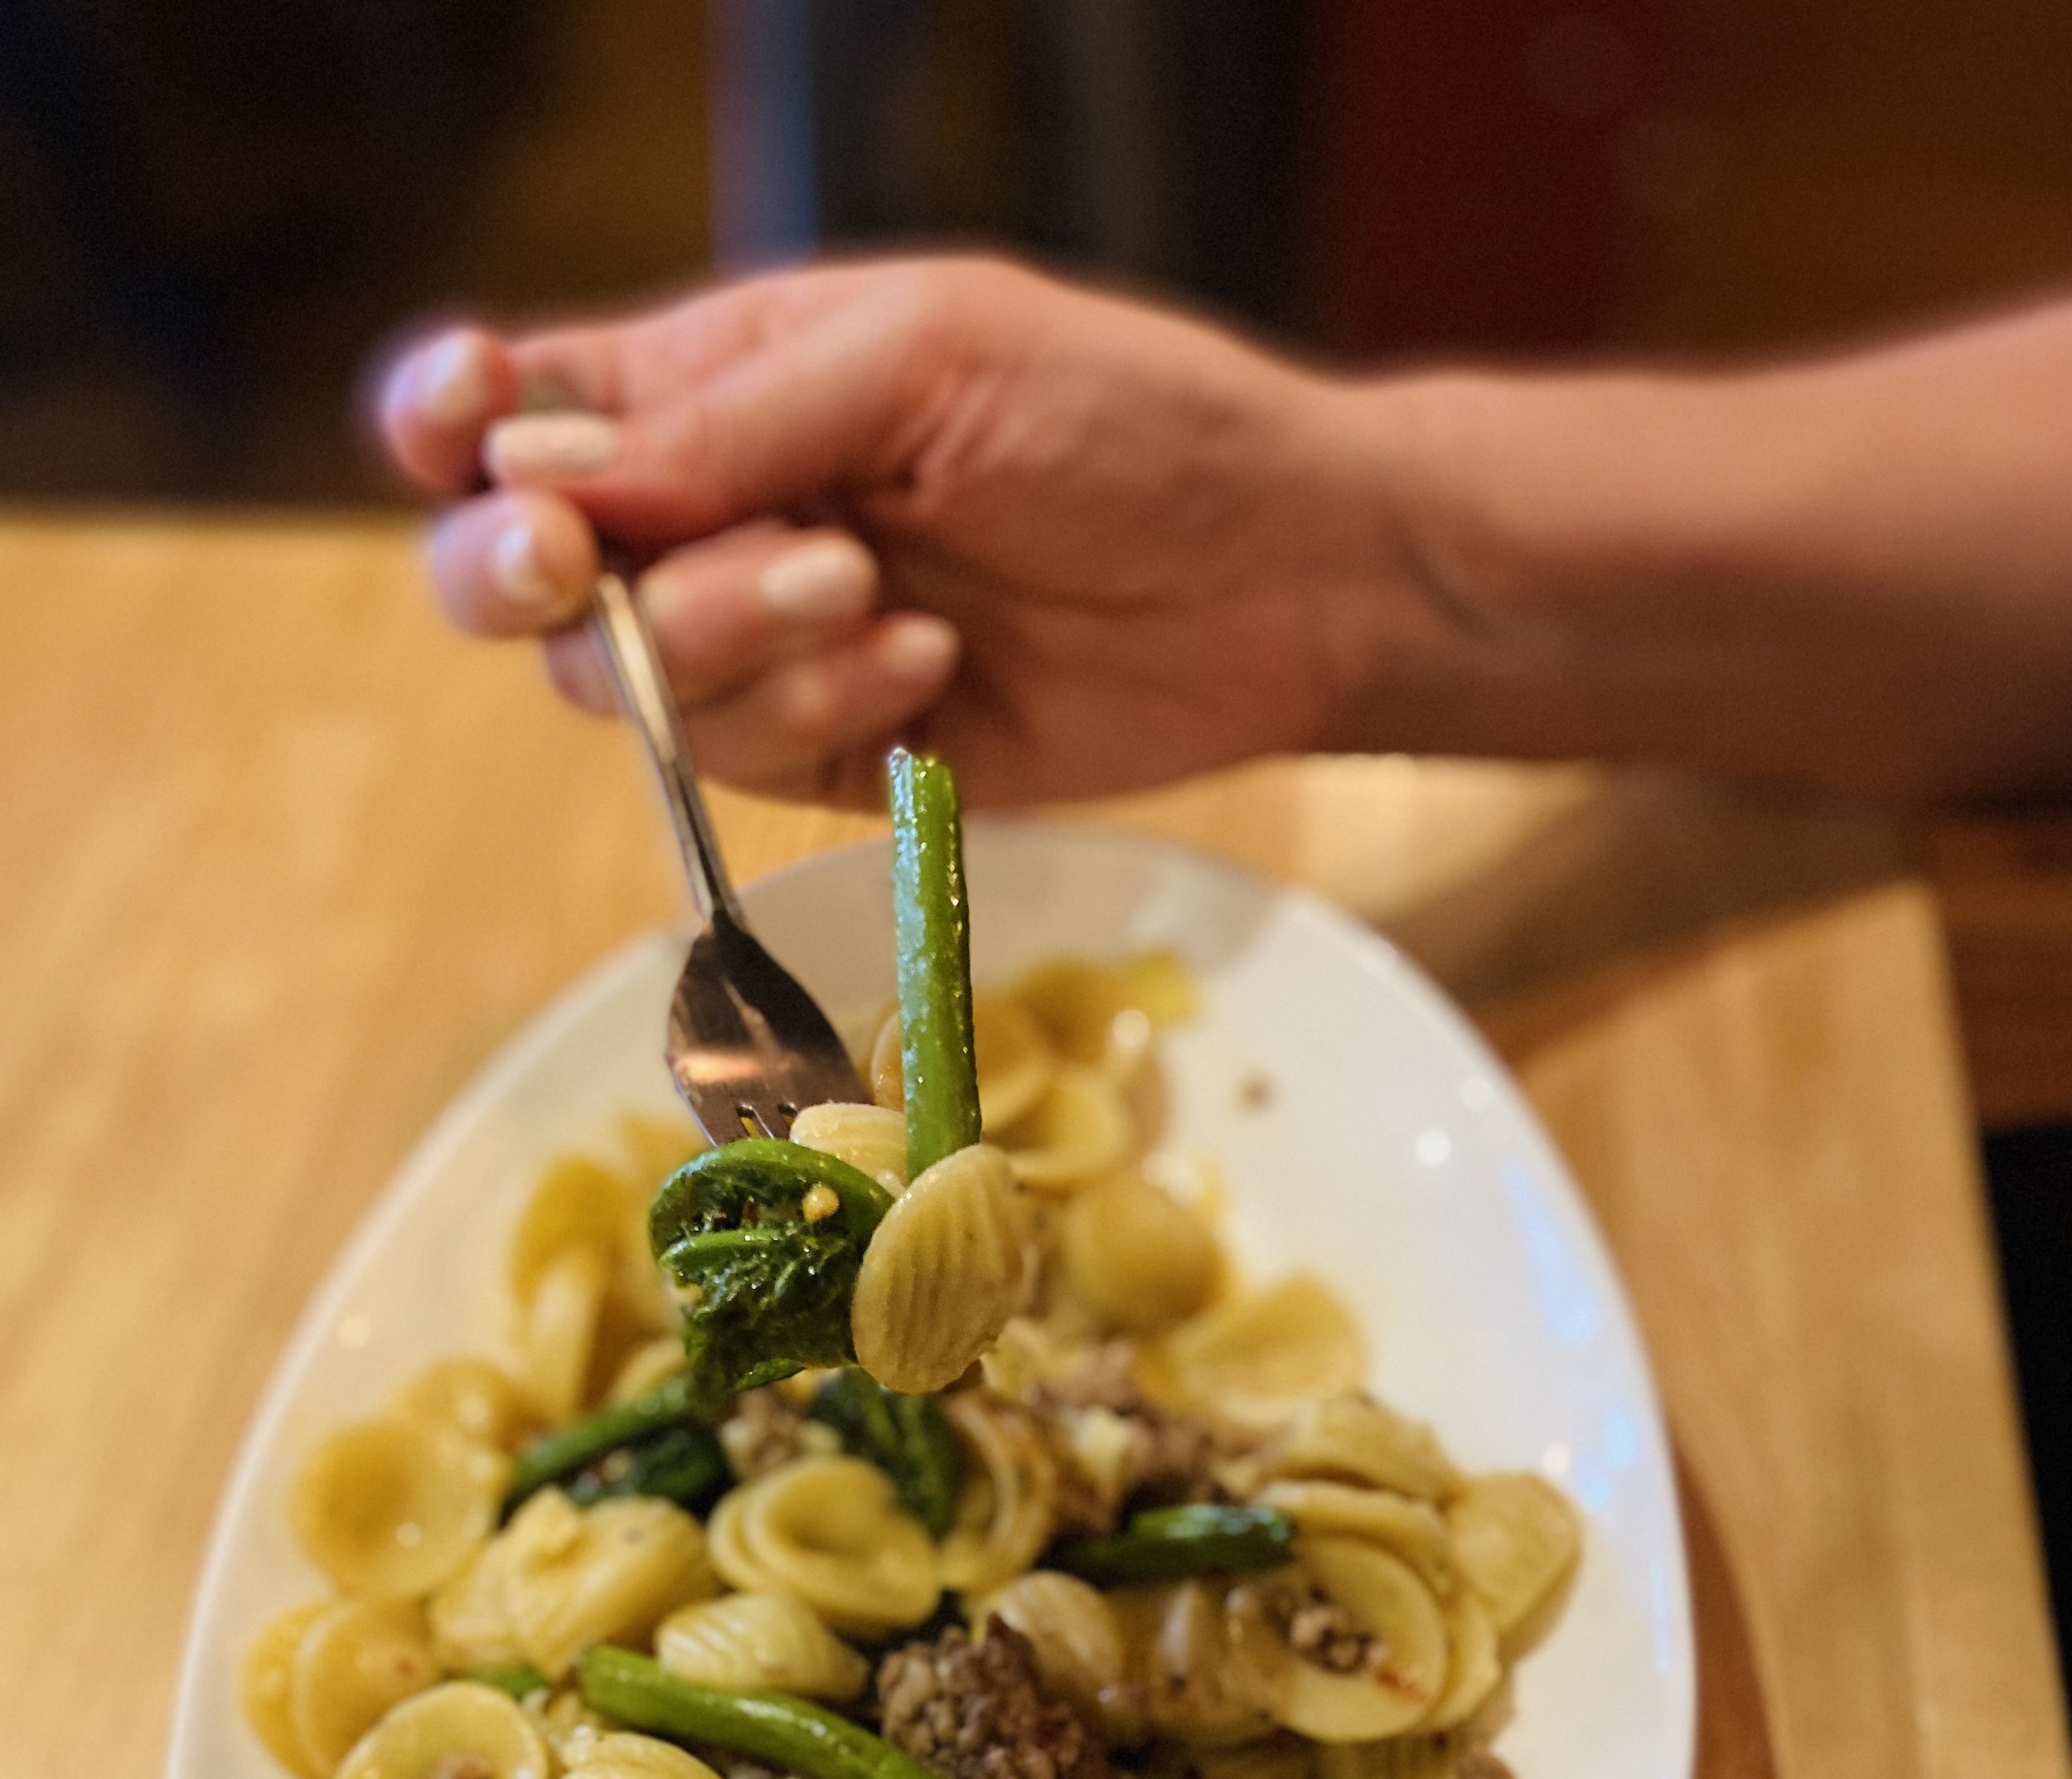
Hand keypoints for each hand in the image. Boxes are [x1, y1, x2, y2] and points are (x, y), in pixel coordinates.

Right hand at [377, 258, 1427, 807]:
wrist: (1276, 577)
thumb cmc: (1123, 419)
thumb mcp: (923, 359)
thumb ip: (730, 421)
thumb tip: (544, 471)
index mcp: (710, 384)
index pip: (515, 406)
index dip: (449, 419)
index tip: (461, 428)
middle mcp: (708, 519)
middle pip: (512, 575)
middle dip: (522, 573)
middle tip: (572, 567)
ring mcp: (762, 648)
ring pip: (622, 686)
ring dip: (725, 639)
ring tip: (875, 589)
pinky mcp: (829, 754)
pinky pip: (742, 759)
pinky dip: (823, 705)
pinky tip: (931, 661)